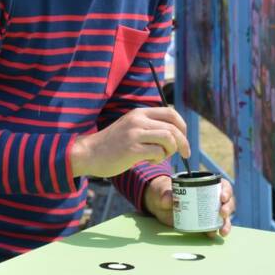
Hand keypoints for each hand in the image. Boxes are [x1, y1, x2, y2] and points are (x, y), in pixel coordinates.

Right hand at [68, 107, 188, 177]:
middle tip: (185, 153)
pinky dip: (159, 159)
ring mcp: (134, 134)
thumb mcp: (130, 127)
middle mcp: (138, 120)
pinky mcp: (132, 149)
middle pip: (173, 127)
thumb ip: (148, 127)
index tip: (183, 139)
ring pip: (168, 138)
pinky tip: (149, 161)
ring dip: (170, 151)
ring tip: (159, 157)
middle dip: (183, 142)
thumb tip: (174, 134)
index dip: (182, 126)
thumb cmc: (112, 145)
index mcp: (139, 113)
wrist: (89, 153)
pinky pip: (158, 152)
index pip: (171, 113)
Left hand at [142, 175, 235, 237]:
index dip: (226, 190)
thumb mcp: (163, 191)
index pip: (221, 185)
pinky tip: (214, 235)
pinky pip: (212, 227)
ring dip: (226, 223)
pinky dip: (215, 231)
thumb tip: (170, 199)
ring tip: (223, 231)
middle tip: (222, 213)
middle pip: (226, 201)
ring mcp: (207, 211)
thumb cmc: (163, 191)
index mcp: (204, 184)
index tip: (223, 197)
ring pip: (222, 216)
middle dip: (228, 207)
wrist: (157, 204)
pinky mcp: (202, 223)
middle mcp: (210, 198)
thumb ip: (165, 194)